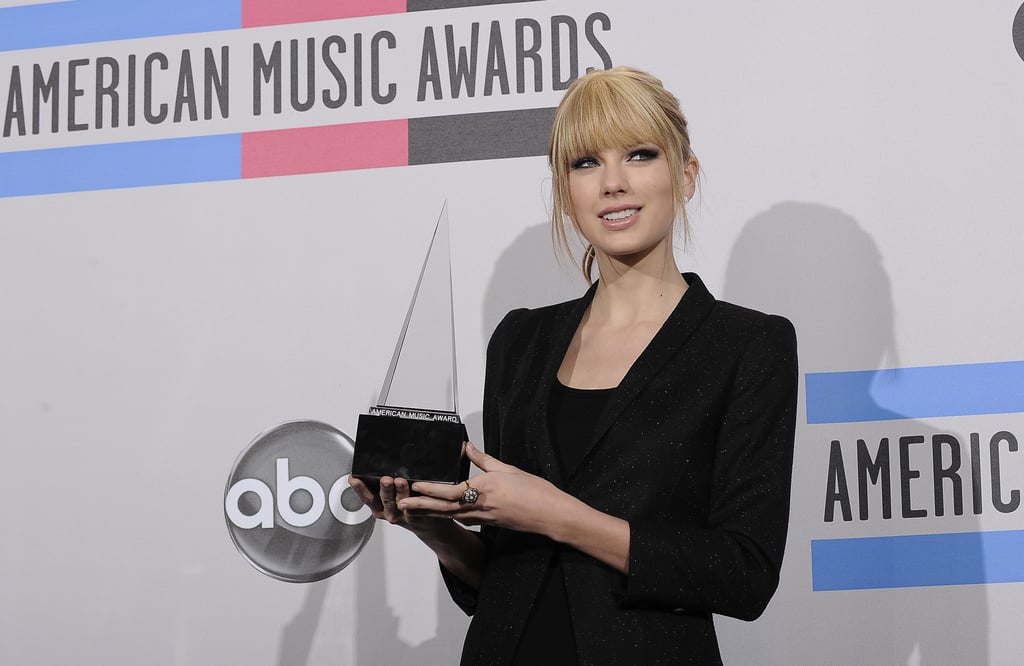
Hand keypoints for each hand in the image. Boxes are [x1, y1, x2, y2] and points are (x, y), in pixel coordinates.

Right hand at [347, 474, 450, 536]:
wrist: (426, 525)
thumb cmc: (406, 506)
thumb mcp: (390, 498)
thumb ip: (383, 484)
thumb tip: (379, 463)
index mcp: (379, 506)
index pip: (366, 496)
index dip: (359, 488)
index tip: (354, 478)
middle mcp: (389, 512)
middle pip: (384, 500)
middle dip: (384, 489)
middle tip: (384, 479)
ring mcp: (403, 515)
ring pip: (400, 503)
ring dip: (400, 492)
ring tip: (400, 482)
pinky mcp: (417, 516)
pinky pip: (416, 507)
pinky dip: (417, 499)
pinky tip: (418, 489)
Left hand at [400, 442, 573, 536]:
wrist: (550, 514)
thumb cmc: (534, 492)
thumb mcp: (507, 469)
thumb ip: (483, 458)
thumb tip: (466, 445)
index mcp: (483, 490)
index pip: (450, 491)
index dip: (430, 490)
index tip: (415, 485)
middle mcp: (479, 506)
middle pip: (443, 508)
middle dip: (420, 506)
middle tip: (401, 504)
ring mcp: (482, 517)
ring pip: (449, 515)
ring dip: (429, 512)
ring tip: (411, 509)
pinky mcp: (486, 522)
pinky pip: (461, 518)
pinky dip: (445, 515)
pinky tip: (438, 512)